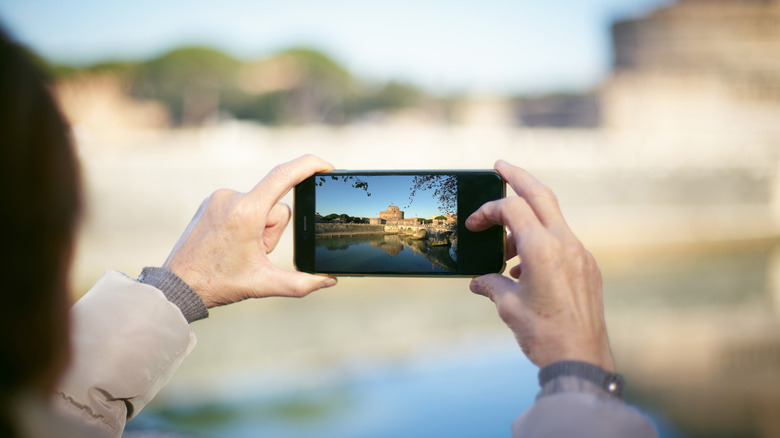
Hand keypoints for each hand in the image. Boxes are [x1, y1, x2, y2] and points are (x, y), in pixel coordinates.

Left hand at [163, 154, 336, 306]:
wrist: (177, 286)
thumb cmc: (218, 283)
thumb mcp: (264, 284)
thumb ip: (301, 283)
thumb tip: (329, 279)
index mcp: (246, 212)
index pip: (284, 176)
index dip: (309, 166)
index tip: (327, 167)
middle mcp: (231, 197)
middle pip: (275, 206)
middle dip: (273, 231)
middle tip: (253, 254)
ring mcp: (219, 197)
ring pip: (260, 206)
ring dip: (259, 228)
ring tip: (239, 250)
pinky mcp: (211, 201)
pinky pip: (243, 205)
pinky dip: (246, 222)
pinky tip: (230, 242)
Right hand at [466, 160, 614, 370]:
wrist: (581, 360)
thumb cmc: (543, 335)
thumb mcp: (508, 307)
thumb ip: (491, 285)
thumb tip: (479, 281)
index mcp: (543, 250)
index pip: (513, 209)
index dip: (488, 211)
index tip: (473, 225)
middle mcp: (566, 245)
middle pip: (541, 195)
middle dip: (519, 177)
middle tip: (500, 166)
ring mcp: (581, 255)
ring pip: (553, 218)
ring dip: (527, 220)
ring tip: (505, 247)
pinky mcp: (588, 269)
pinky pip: (563, 242)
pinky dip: (541, 241)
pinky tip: (525, 267)